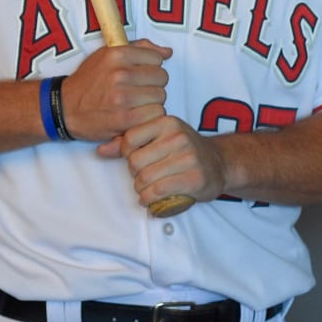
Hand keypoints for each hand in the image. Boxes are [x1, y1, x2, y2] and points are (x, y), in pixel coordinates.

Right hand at [60, 40, 170, 142]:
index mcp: (117, 54)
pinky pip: (155, 115)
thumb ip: (139, 49)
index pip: (158, 59)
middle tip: (138, 91)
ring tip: (136, 104)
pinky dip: (148, 117)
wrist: (64, 108)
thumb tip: (167, 52)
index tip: (139, 75)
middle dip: (153, 85)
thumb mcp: (107, 55)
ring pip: (160, 98)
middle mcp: (120, 74)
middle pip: (162, 78)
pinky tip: (136, 116)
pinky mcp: (124, 119)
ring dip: (152, 103)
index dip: (151, 68)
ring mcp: (122, 97)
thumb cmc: (89, 81)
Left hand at [99, 112, 228, 208]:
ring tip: (148, 190)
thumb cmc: (184, 151)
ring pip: (144, 179)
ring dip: (141, 190)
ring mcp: (188, 157)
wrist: (220, 164)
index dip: (127, 155)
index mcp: (167, 122)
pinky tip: (151, 199)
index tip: (139, 161)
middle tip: (144, 178)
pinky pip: (158, 192)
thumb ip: (130, 142)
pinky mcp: (194, 178)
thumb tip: (101, 150)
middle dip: (135, 175)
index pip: (129, 139)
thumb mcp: (160, 138)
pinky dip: (149, 200)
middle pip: (135, 162)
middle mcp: (178, 136)